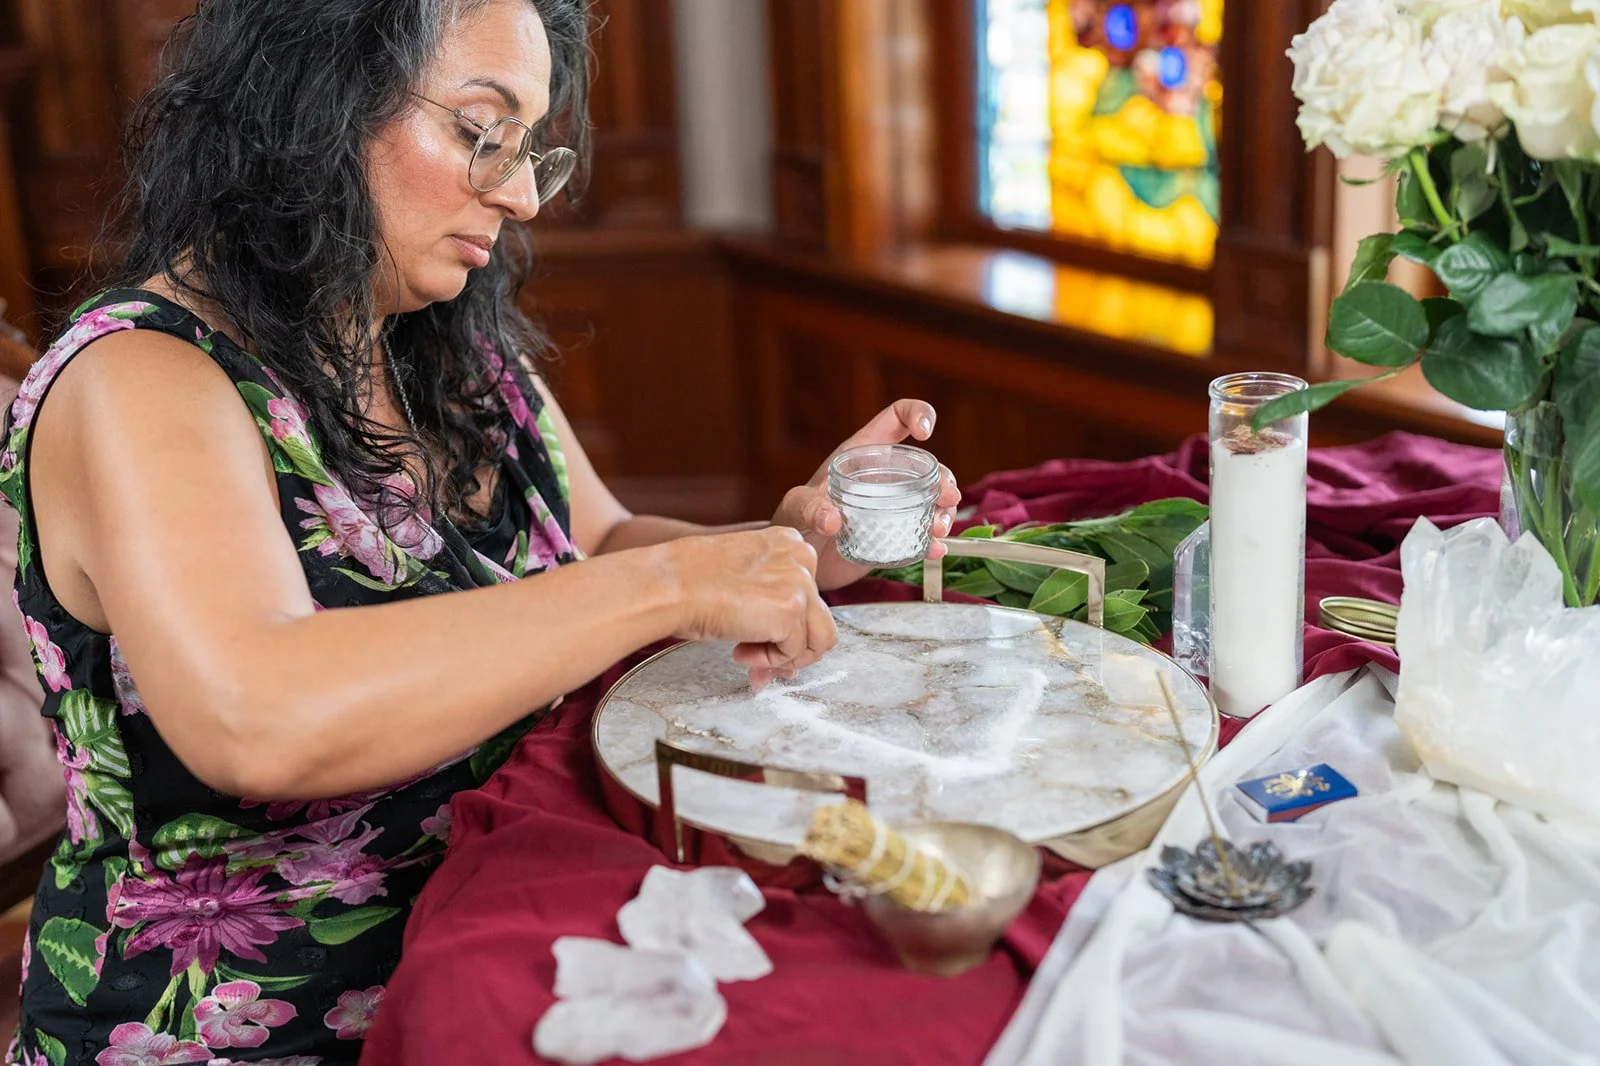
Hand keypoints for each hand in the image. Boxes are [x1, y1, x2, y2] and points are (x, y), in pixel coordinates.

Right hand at [663, 527, 838, 689]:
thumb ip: (771, 606)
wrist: (670, 585)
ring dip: (784, 658)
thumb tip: (790, 653)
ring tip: (748, 658)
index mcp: (789, 543)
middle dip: (791, 649)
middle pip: (820, 619)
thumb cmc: (690, 583)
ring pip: (819, 639)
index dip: (788, 626)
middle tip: (757, 661)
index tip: (759, 638)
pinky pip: (794, 652)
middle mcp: (802, 557)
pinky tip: (739, 651)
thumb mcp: (743, 582)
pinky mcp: (791, 609)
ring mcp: (800, 582)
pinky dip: (769, 662)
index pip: (810, 596)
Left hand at [773, 399, 961, 590]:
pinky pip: (922, 533)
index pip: (897, 417)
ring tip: (939, 530)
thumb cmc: (792, 521)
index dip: (917, 413)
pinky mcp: (895, 534)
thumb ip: (809, 508)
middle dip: (944, 478)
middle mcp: (883, 475)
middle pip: (926, 466)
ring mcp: (892, 506)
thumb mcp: (796, 508)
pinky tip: (934, 550)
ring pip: (932, 500)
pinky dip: (933, 541)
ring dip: (944, 512)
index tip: (925, 433)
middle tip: (946, 498)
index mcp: (862, 453)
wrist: (798, 559)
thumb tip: (832, 519)